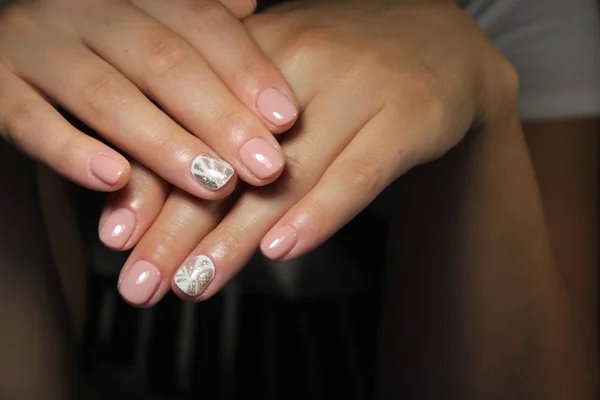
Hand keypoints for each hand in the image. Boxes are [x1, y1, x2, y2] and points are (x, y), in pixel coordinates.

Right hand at [0, 0, 297, 195]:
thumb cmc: (104, 51)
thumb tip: (253, 7)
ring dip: (165, 144)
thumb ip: (198, 25)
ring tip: (214, 184)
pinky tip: (116, 181)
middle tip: (264, 167)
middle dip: (220, 118)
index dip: (248, 70)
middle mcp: (86, 11)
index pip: (203, 23)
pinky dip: (74, 152)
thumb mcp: (152, 27)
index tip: (286, 118)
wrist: (12, 56)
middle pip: (164, 61)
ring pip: (107, 95)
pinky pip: (33, 122)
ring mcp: (38, 47)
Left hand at [104, 0, 517, 305]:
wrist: (442, 43)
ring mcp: (359, 87)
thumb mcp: (279, 78)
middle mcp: (301, 59)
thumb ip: (227, 120)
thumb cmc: (344, 70)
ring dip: (233, 237)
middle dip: (178, 227)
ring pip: (287, 173)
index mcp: (257, 48)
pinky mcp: (409, 116)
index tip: (117, 240)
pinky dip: (319, 214)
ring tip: (194, 285)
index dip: (150, 183)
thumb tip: (159, 189)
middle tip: (142, 283)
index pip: (189, 123)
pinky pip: (359, 173)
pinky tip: (280, 251)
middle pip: (229, 154)